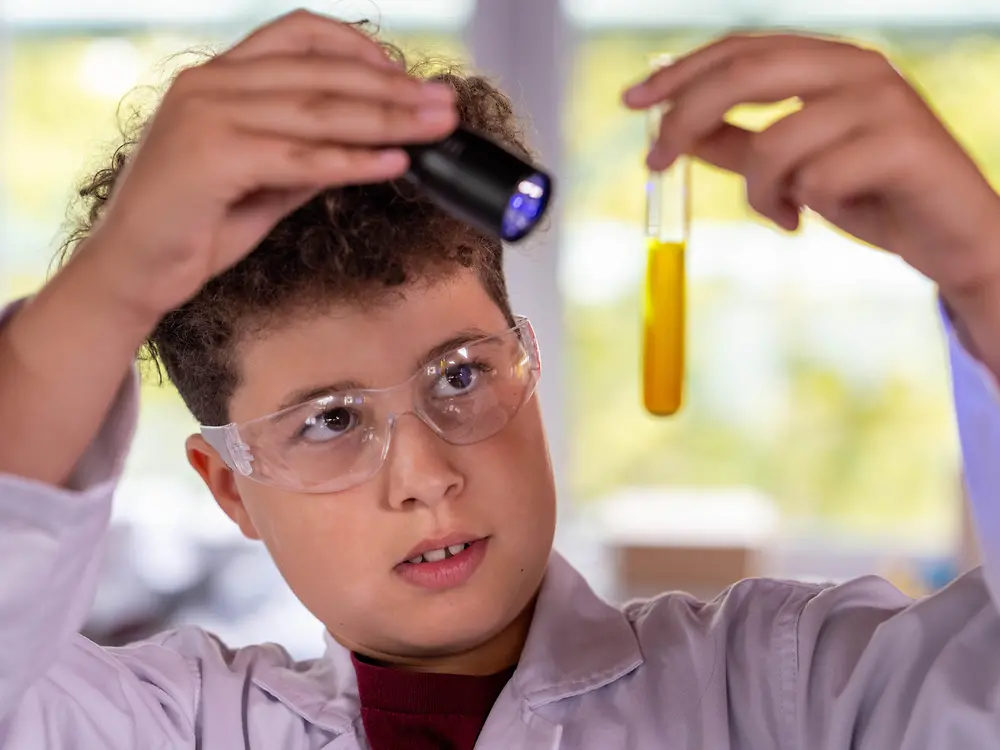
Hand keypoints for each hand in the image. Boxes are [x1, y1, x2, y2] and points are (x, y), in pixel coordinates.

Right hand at [82, 9, 457, 325]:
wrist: (132, 270)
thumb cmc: (193, 224)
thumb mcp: (262, 179)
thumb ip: (306, 153)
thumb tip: (371, 143)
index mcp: (218, 77)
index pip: (299, 36)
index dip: (360, 49)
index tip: (407, 75)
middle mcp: (210, 84)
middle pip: (322, 73)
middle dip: (393, 89)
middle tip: (445, 104)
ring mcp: (207, 116)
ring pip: (318, 111)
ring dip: (387, 119)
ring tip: (435, 128)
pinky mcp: (212, 158)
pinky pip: (300, 158)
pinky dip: (353, 161)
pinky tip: (393, 163)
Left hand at [623, 33, 999, 301]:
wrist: (947, 237)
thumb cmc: (867, 192)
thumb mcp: (788, 167)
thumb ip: (737, 145)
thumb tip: (674, 134)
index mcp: (827, 62)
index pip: (740, 49)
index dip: (681, 73)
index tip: (632, 102)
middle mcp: (856, 67)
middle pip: (747, 71)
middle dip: (687, 116)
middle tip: (654, 160)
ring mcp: (885, 101)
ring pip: (776, 140)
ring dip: (757, 190)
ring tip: (776, 212)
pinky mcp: (907, 144)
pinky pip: (816, 179)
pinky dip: (797, 207)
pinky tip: (808, 221)